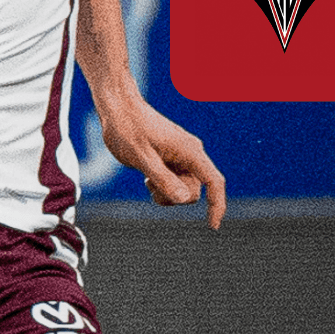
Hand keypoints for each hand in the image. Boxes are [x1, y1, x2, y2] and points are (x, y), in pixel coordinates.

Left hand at [99, 95, 226, 228]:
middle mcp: (191, 153)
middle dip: (174, 196)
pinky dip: (162, 186)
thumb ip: (162, 178)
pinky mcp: (171, 158)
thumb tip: (184, 198)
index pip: (214, 182)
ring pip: (183, 188)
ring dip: (166, 192)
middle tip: (149, 185)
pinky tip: (146, 177)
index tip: (212, 226)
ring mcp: (182, 156)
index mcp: (190, 151)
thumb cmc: (127, 129)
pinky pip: (174, 181)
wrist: (117, 107)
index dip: (217, 205)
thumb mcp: (141, 157)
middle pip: (194, 190)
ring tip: (146, 179)